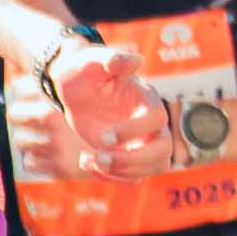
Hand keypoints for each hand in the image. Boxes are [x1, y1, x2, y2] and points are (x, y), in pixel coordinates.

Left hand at [50, 37, 171, 173]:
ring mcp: (140, 140)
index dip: (133, 131)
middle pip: (164, 151)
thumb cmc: (84, 69)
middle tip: (100, 157)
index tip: (103, 136)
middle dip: (134, 160)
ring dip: (122, 172)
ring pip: (152, 167)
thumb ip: (111, 58)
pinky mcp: (126, 154)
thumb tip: (134, 60)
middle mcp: (149, 122)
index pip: (156, 119)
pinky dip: (109, 176)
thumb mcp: (91, 59)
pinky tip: (85, 162)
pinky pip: (131, 175)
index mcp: (146, 98)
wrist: (72, 85)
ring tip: (89, 160)